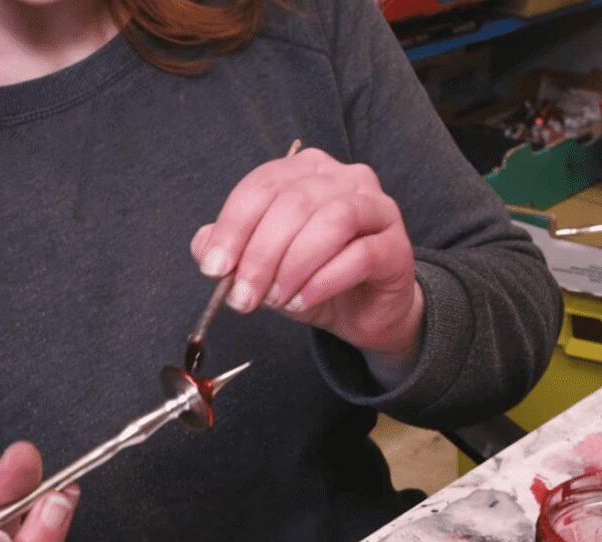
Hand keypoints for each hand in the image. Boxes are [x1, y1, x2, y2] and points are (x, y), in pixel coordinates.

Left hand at [190, 148, 423, 372]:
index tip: (213, 268)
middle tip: (242, 297)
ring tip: (276, 299)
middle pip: (295, 201)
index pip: (262, 185)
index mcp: (307, 170)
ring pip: (332, 221)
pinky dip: (324, 281)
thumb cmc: (312, 278)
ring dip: (294, 264)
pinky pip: (361, 254)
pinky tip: (303, 301)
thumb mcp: (262, 267)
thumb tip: (203, 248)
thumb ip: (232, 252)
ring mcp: (377, 207)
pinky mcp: (397, 245)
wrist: (365, 312)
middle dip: (261, 253)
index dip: (233, 226)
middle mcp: (346, 178)